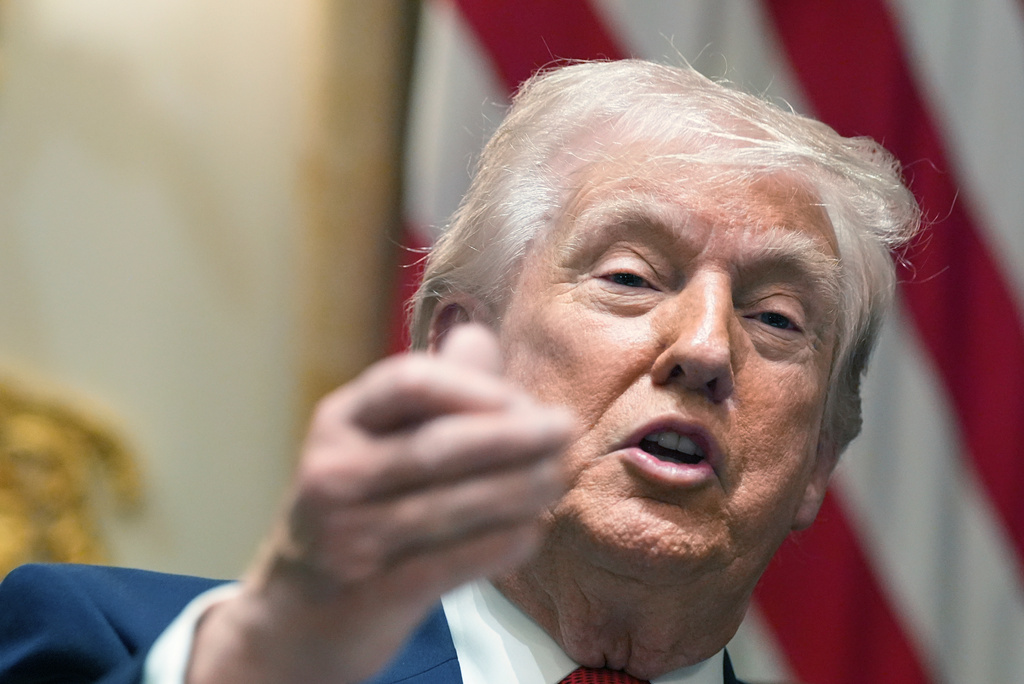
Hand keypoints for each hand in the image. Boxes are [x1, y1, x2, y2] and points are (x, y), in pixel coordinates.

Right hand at [186, 324, 574, 683]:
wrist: (298, 613)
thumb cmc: (357, 508)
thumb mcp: (375, 442)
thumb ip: (432, 391)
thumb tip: (480, 336)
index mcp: (339, 421)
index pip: (410, 382)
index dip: (476, 388)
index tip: (528, 401)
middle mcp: (333, 472)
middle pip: (435, 445)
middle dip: (512, 436)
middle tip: (565, 430)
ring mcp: (346, 536)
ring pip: (448, 507)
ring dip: (517, 491)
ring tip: (558, 478)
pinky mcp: (369, 593)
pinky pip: (447, 565)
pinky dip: (497, 546)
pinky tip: (533, 533)